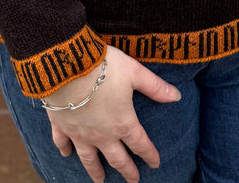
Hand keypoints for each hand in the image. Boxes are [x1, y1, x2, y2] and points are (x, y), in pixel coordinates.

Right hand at [45, 45, 180, 182]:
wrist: (67, 67)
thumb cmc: (104, 68)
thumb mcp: (134, 73)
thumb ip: (155, 87)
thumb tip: (176, 96)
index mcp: (123, 123)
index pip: (140, 144)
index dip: (149, 154)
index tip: (155, 164)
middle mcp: (102, 134)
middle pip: (117, 158)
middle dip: (126, 170)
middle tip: (133, 181)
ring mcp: (80, 133)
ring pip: (89, 158)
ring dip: (95, 171)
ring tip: (99, 181)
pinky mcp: (61, 126)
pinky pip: (62, 143)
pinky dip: (64, 150)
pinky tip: (65, 155)